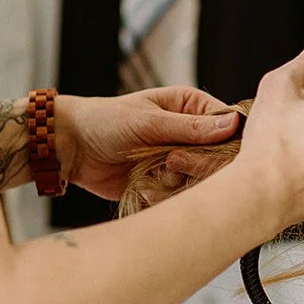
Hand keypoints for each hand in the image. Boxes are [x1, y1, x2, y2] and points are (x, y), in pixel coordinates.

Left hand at [59, 87, 241, 199]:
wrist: (70, 149)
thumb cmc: (105, 121)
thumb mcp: (149, 121)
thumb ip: (191, 127)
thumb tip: (233, 123)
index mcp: (191, 107)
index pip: (228, 125)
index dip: (225, 142)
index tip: (204, 151)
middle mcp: (190, 134)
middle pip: (219, 157)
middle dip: (195, 164)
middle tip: (171, 161)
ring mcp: (179, 160)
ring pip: (201, 180)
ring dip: (177, 181)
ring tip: (152, 172)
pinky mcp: (166, 183)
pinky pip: (180, 196)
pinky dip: (163, 195)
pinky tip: (144, 186)